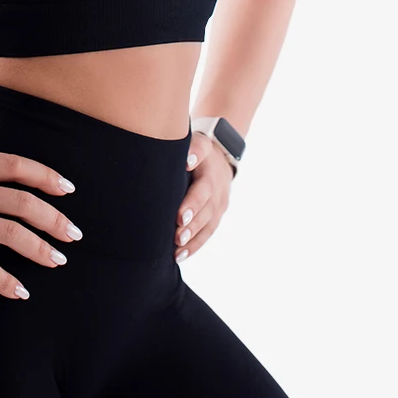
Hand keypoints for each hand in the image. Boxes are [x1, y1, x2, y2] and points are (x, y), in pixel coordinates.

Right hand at [0, 106, 82, 300]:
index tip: (67, 188)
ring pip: (12, 233)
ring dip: (40, 248)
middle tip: (74, 233)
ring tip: (58, 260)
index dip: (45, 176)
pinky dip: (6, 281)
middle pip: (23, 201)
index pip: (15, 166)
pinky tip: (21, 292)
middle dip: (54, 218)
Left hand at [174, 130, 234, 262]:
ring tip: (178, 249)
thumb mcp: (198, 142)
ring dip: (193, 238)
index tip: (180, 214)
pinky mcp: (217, 215)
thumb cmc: (198, 151)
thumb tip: (186, 160)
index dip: (194, 200)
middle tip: (178, 234)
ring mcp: (220, 203)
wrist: (219, 159)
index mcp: (209, 168)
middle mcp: (217, 187)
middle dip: (192, 222)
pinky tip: (181, 255)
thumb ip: (193, 148)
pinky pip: (208, 232)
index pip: (204, 183)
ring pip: (209, 223)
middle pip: (207, 207)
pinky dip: (195, 245)